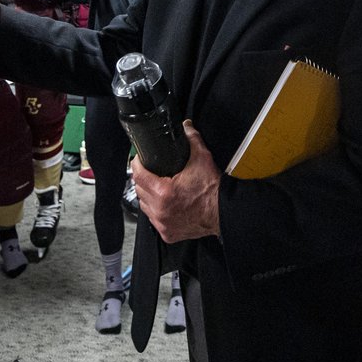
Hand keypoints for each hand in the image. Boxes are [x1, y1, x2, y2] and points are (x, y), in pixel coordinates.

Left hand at [131, 121, 220, 242]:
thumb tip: (186, 127)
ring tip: (157, 187)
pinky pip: (154, 220)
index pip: (138, 175)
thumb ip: (191, 139)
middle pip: (140, 190)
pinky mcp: (168, 233)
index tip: (139, 160)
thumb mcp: (202, 158)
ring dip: (148, 196)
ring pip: (145, 206)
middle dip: (143, 179)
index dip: (137, 164)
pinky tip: (164, 204)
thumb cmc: (214, 190)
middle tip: (150, 171)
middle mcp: (160, 210)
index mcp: (163, 192)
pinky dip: (157, 211)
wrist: (224, 211)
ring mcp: (163, 223)